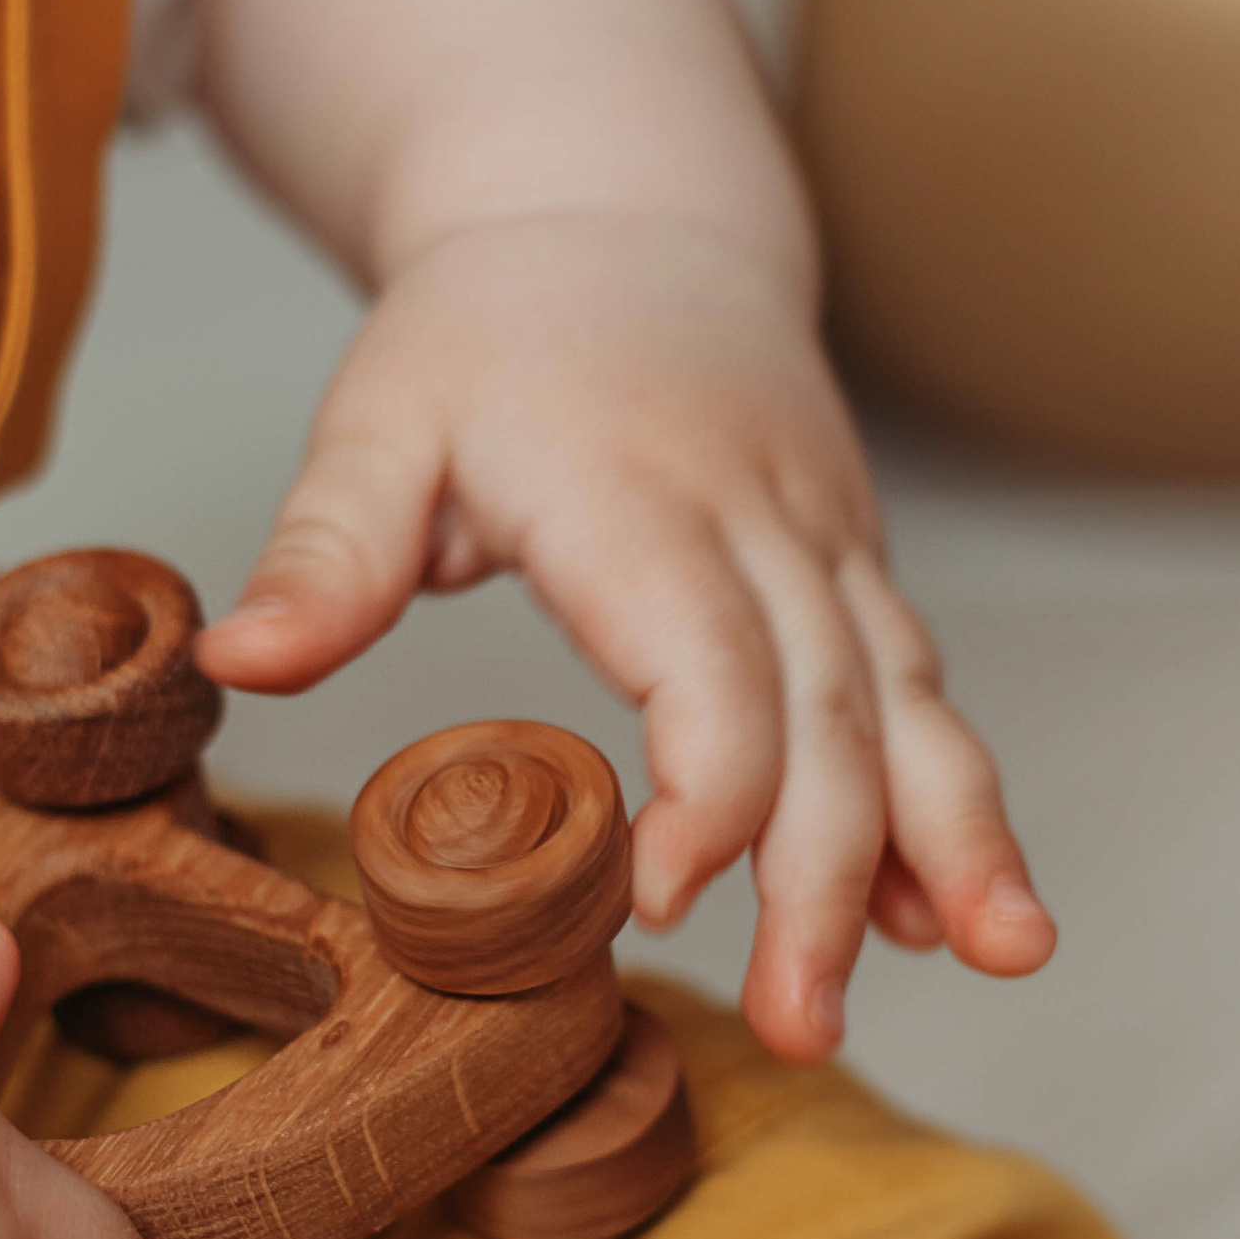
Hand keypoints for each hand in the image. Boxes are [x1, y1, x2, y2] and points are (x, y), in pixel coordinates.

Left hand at [192, 216, 1055, 1060]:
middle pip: (829, 714)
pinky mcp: (853, 567)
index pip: (711, 663)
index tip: (659, 905)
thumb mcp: (380, 417)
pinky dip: (948, 800)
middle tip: (804, 1028)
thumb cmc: (489, 332)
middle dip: (831, 878)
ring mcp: (826, 544)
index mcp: (636, 495)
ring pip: (911, 702)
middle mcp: (759, 522)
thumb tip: (237, 664)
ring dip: (954, 840)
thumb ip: (326, 548)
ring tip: (1002, 959)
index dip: (708, 792)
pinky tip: (957, 915)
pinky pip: (918, 689)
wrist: (624, 210)